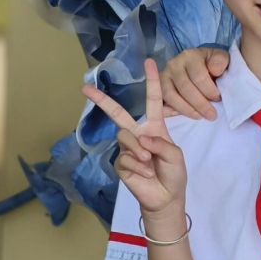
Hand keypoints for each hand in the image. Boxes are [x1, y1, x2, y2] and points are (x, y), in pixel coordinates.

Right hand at [83, 58, 186, 216]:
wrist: (166, 198)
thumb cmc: (173, 174)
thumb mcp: (175, 155)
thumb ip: (160, 143)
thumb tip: (139, 138)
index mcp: (154, 127)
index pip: (153, 100)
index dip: (152, 81)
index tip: (149, 62)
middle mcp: (138, 134)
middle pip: (118, 114)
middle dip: (102, 100)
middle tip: (85, 88)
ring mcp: (127, 149)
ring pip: (125, 138)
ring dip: (139, 150)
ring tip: (150, 163)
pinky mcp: (119, 164)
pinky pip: (124, 158)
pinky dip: (137, 165)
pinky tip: (145, 173)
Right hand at [160, 47, 230, 119]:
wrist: (201, 65)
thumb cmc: (212, 64)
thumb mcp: (221, 58)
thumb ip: (220, 61)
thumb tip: (214, 70)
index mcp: (190, 56)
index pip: (198, 76)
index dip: (209, 90)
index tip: (218, 99)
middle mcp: (174, 64)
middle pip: (185, 88)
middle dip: (200, 104)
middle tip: (212, 115)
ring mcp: (164, 75)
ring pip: (172, 96)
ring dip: (188, 109)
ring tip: (201, 116)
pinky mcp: (159, 87)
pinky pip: (164, 102)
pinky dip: (174, 111)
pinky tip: (188, 115)